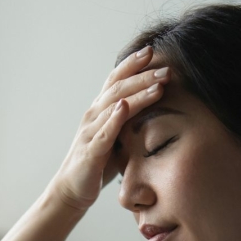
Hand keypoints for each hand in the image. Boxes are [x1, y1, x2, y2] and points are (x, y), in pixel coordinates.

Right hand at [49, 46, 170, 210]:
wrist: (72, 189)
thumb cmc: (98, 163)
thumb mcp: (118, 138)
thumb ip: (130, 122)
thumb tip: (158, 111)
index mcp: (101, 110)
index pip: (116, 80)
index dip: (132, 64)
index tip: (153, 51)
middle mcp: (94, 115)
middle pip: (119, 87)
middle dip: (143, 75)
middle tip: (167, 68)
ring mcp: (90, 131)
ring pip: (115, 106)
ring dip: (138, 94)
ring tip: (158, 84)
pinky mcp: (91, 151)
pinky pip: (104, 132)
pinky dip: (115, 118)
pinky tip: (125, 106)